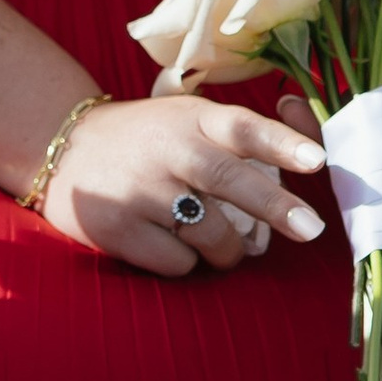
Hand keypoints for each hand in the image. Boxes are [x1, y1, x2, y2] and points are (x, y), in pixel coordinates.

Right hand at [43, 91, 330, 279]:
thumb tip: (305, 123)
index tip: (316, 162)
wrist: (65, 149)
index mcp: (192, 119)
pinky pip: (177, 262)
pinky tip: (168, 242)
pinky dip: (185, 261)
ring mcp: (139, 190)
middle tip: (311, 229)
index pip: (242, 127)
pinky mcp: (117, 228)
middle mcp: (167, 149)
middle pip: (229, 180)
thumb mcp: (189, 117)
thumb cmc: (149, 138)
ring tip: (220, 244)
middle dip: (276, 207)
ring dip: (229, 249)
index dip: (281, 143)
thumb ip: (243, 130)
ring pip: (210, 234)